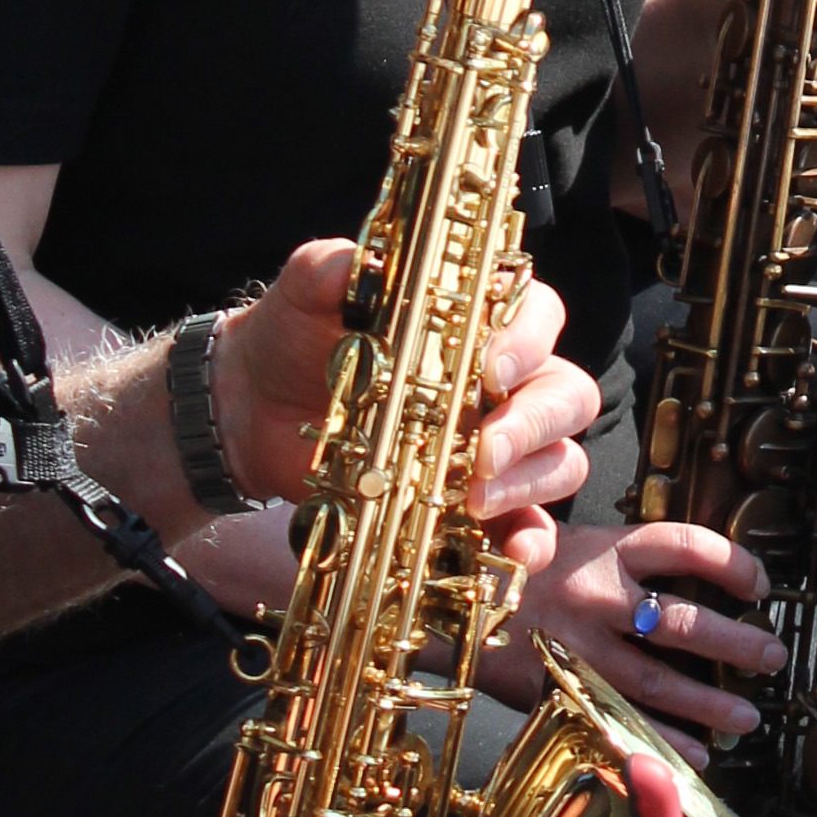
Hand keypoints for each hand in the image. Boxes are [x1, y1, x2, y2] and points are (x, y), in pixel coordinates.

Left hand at [221, 247, 594, 570]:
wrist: (250, 409)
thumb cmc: (293, 338)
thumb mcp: (304, 291)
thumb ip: (329, 267)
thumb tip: (357, 261)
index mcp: (479, 321)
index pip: (539, 315)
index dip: (528, 340)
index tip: (490, 367)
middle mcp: (504, 383)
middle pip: (566, 396)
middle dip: (533, 424)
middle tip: (483, 450)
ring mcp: (495, 448)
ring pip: (559, 460)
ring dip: (528, 483)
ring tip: (472, 500)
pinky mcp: (475, 505)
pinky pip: (529, 525)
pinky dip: (531, 542)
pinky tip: (511, 556)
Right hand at [495, 515, 782, 759]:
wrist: (442, 607)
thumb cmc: (510, 570)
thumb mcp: (565, 539)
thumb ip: (619, 554)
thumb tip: (684, 567)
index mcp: (606, 551)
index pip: (687, 546)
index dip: (732, 564)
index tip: (758, 585)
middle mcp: (598, 598)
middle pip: (686, 623)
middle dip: (738, 644)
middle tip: (771, 657)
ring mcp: (579, 648)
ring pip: (660, 681)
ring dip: (710, 703)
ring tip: (746, 715)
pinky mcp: (559, 689)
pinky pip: (620, 720)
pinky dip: (661, 741)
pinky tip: (694, 753)